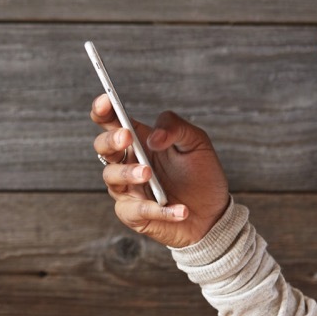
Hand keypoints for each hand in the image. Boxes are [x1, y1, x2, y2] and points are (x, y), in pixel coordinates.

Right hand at [91, 95, 229, 247]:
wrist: (213, 213)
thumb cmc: (200, 174)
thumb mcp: (196, 142)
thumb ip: (175, 128)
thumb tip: (153, 138)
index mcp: (138, 140)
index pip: (111, 122)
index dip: (103, 111)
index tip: (106, 100)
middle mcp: (127, 163)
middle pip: (103, 148)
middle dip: (111, 140)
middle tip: (127, 137)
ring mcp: (127, 189)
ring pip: (112, 177)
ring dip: (129, 173)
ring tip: (149, 174)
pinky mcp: (135, 215)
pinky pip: (137, 210)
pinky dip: (159, 210)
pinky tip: (180, 209)